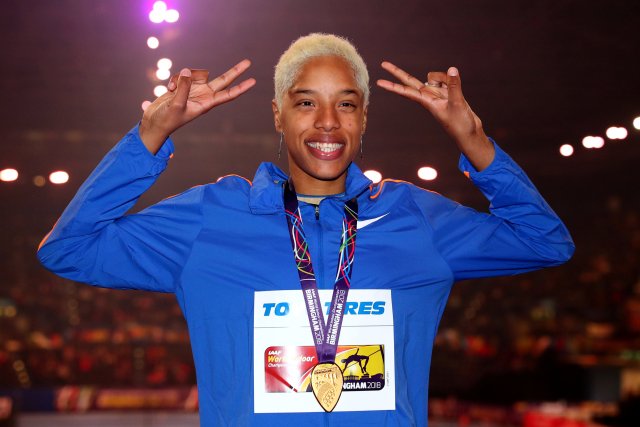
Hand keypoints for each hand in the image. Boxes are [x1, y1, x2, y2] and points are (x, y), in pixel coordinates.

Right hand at [140, 59, 255, 153]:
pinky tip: (168, 89)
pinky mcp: (183, 85)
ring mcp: (194, 89)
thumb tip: (187, 71)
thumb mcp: (177, 104)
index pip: (228, 94)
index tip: (253, 81)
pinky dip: (174, 80)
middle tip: (248, 62)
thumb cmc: (168, 119)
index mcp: (207, 103)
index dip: (241, 88)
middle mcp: (203, 95)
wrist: (155, 122)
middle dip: (234, 71)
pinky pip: (181, 75)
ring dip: (182, 79)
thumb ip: (184, 87)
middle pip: (223, 80)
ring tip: (172, 90)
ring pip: (194, 74)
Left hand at [377, 62, 493, 169]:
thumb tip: (451, 69)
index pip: (406, 91)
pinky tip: (457, 88)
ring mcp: (437, 94)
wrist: (469, 133)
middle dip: (398, 72)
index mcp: (426, 102)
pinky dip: (452, 80)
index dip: (392, 86)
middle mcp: (429, 96)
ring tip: (454, 93)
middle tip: (383, 64)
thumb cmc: (460, 124)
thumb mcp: (457, 104)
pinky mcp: (447, 93)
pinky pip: (447, 79)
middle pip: (410, 81)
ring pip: (436, 76)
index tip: (378, 82)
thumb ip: (454, 86)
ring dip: (445, 77)